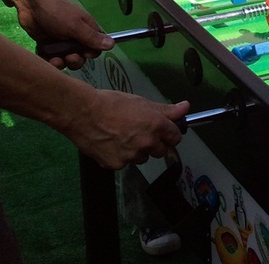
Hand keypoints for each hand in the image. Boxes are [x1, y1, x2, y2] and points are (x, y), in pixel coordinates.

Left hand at [16, 0, 112, 70]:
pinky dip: (48, 61)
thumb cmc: (57, 12)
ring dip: (60, 63)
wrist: (31, 4)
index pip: (96, 47)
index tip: (84, 53)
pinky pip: (50, 59)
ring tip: (54, 60)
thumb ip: (92, 37)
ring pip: (65, 60)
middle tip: (68, 57)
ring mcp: (60, 42)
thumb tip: (112, 45)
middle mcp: (75, 37)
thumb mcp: (75, 26)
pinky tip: (44, 57)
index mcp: (86, 30)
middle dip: (75, 60)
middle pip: (80, 57)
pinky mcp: (47, 45)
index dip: (91, 53)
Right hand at [65, 89, 188, 168]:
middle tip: (141, 132)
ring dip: (137, 151)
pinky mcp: (115, 165)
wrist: (82, 113)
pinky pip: (124, 163)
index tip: (164, 131)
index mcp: (156, 126)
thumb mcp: (141, 102)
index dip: (170, 134)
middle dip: (155, 143)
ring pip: (141, 158)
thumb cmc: (112, 103)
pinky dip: (120, 156)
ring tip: (123, 137)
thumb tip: (185, 107)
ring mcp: (131, 156)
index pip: (175, 137)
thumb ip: (166, 109)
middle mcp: (147, 143)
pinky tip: (111, 143)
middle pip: (160, 151)